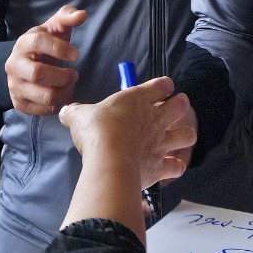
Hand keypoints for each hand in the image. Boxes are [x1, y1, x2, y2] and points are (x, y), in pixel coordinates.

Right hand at [6, 6, 85, 113]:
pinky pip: (42, 110)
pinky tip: (62, 94)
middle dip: (62, 76)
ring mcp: (15, 86)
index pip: (38, 43)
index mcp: (23, 43)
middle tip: (74, 74)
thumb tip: (82, 15)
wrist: (22, 64)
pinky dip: (57, 105)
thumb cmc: (44, 44)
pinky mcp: (19, 103)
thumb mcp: (54, 27)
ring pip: (43, 95)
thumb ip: (67, 17)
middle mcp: (14, 65)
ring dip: (63, 92)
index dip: (59, 49)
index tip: (76, 55)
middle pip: (38, 74)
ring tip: (70, 85)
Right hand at [59, 77, 194, 188]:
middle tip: (177, 108)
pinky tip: (170, 166)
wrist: (109, 158)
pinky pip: (177, 166)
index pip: (162, 85)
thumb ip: (75, 112)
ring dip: (185, 136)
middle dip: (181, 105)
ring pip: (187, 135)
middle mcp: (155, 118)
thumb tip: (66, 112)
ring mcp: (161, 142)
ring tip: (178, 137)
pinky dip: (175, 166)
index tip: (162, 88)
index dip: (164, 86)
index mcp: (139, 99)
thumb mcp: (79, 116)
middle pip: (181, 106)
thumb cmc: (96, 130)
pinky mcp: (161, 165)